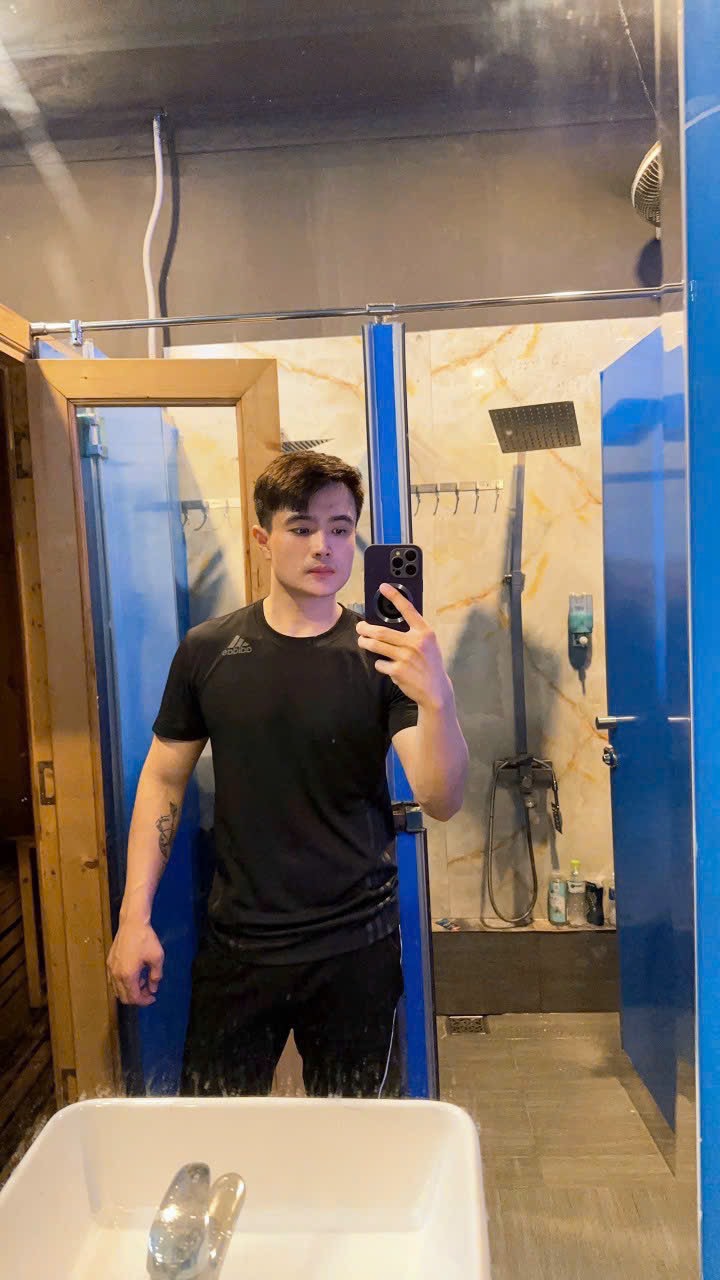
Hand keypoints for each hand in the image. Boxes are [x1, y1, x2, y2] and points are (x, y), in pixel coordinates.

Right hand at [107, 920, 163, 1005]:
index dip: (144, 1001)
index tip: (153, 998)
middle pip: (124, 997)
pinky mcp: (109, 962)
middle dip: (137, 998)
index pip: (134, 998)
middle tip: (148, 991)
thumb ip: (155, 976)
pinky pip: (113, 981)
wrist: (132, 923)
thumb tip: (153, 989)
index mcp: (128, 975)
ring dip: (130, 991)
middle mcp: (116, 975)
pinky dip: (123, 983)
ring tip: (142, 980)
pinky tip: (133, 974)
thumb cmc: (146, 939)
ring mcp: (111, 969)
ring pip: (117, 990)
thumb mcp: (157, 958)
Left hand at [356, 583, 453, 709]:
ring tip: (362, 642)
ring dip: (365, 643)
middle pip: (381, 631)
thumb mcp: (429, 644)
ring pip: (376, 646)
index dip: (394, 596)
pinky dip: (379, 663)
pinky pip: (379, 663)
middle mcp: (415, 643)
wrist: (436, 690)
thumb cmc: (430, 664)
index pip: (408, 609)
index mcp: (425, 633)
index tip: (383, 587)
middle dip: (365, 629)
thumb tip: (391, 623)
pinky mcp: (398, 672)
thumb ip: (414, 633)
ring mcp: (406, 658)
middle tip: (360, 628)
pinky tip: (386, 666)